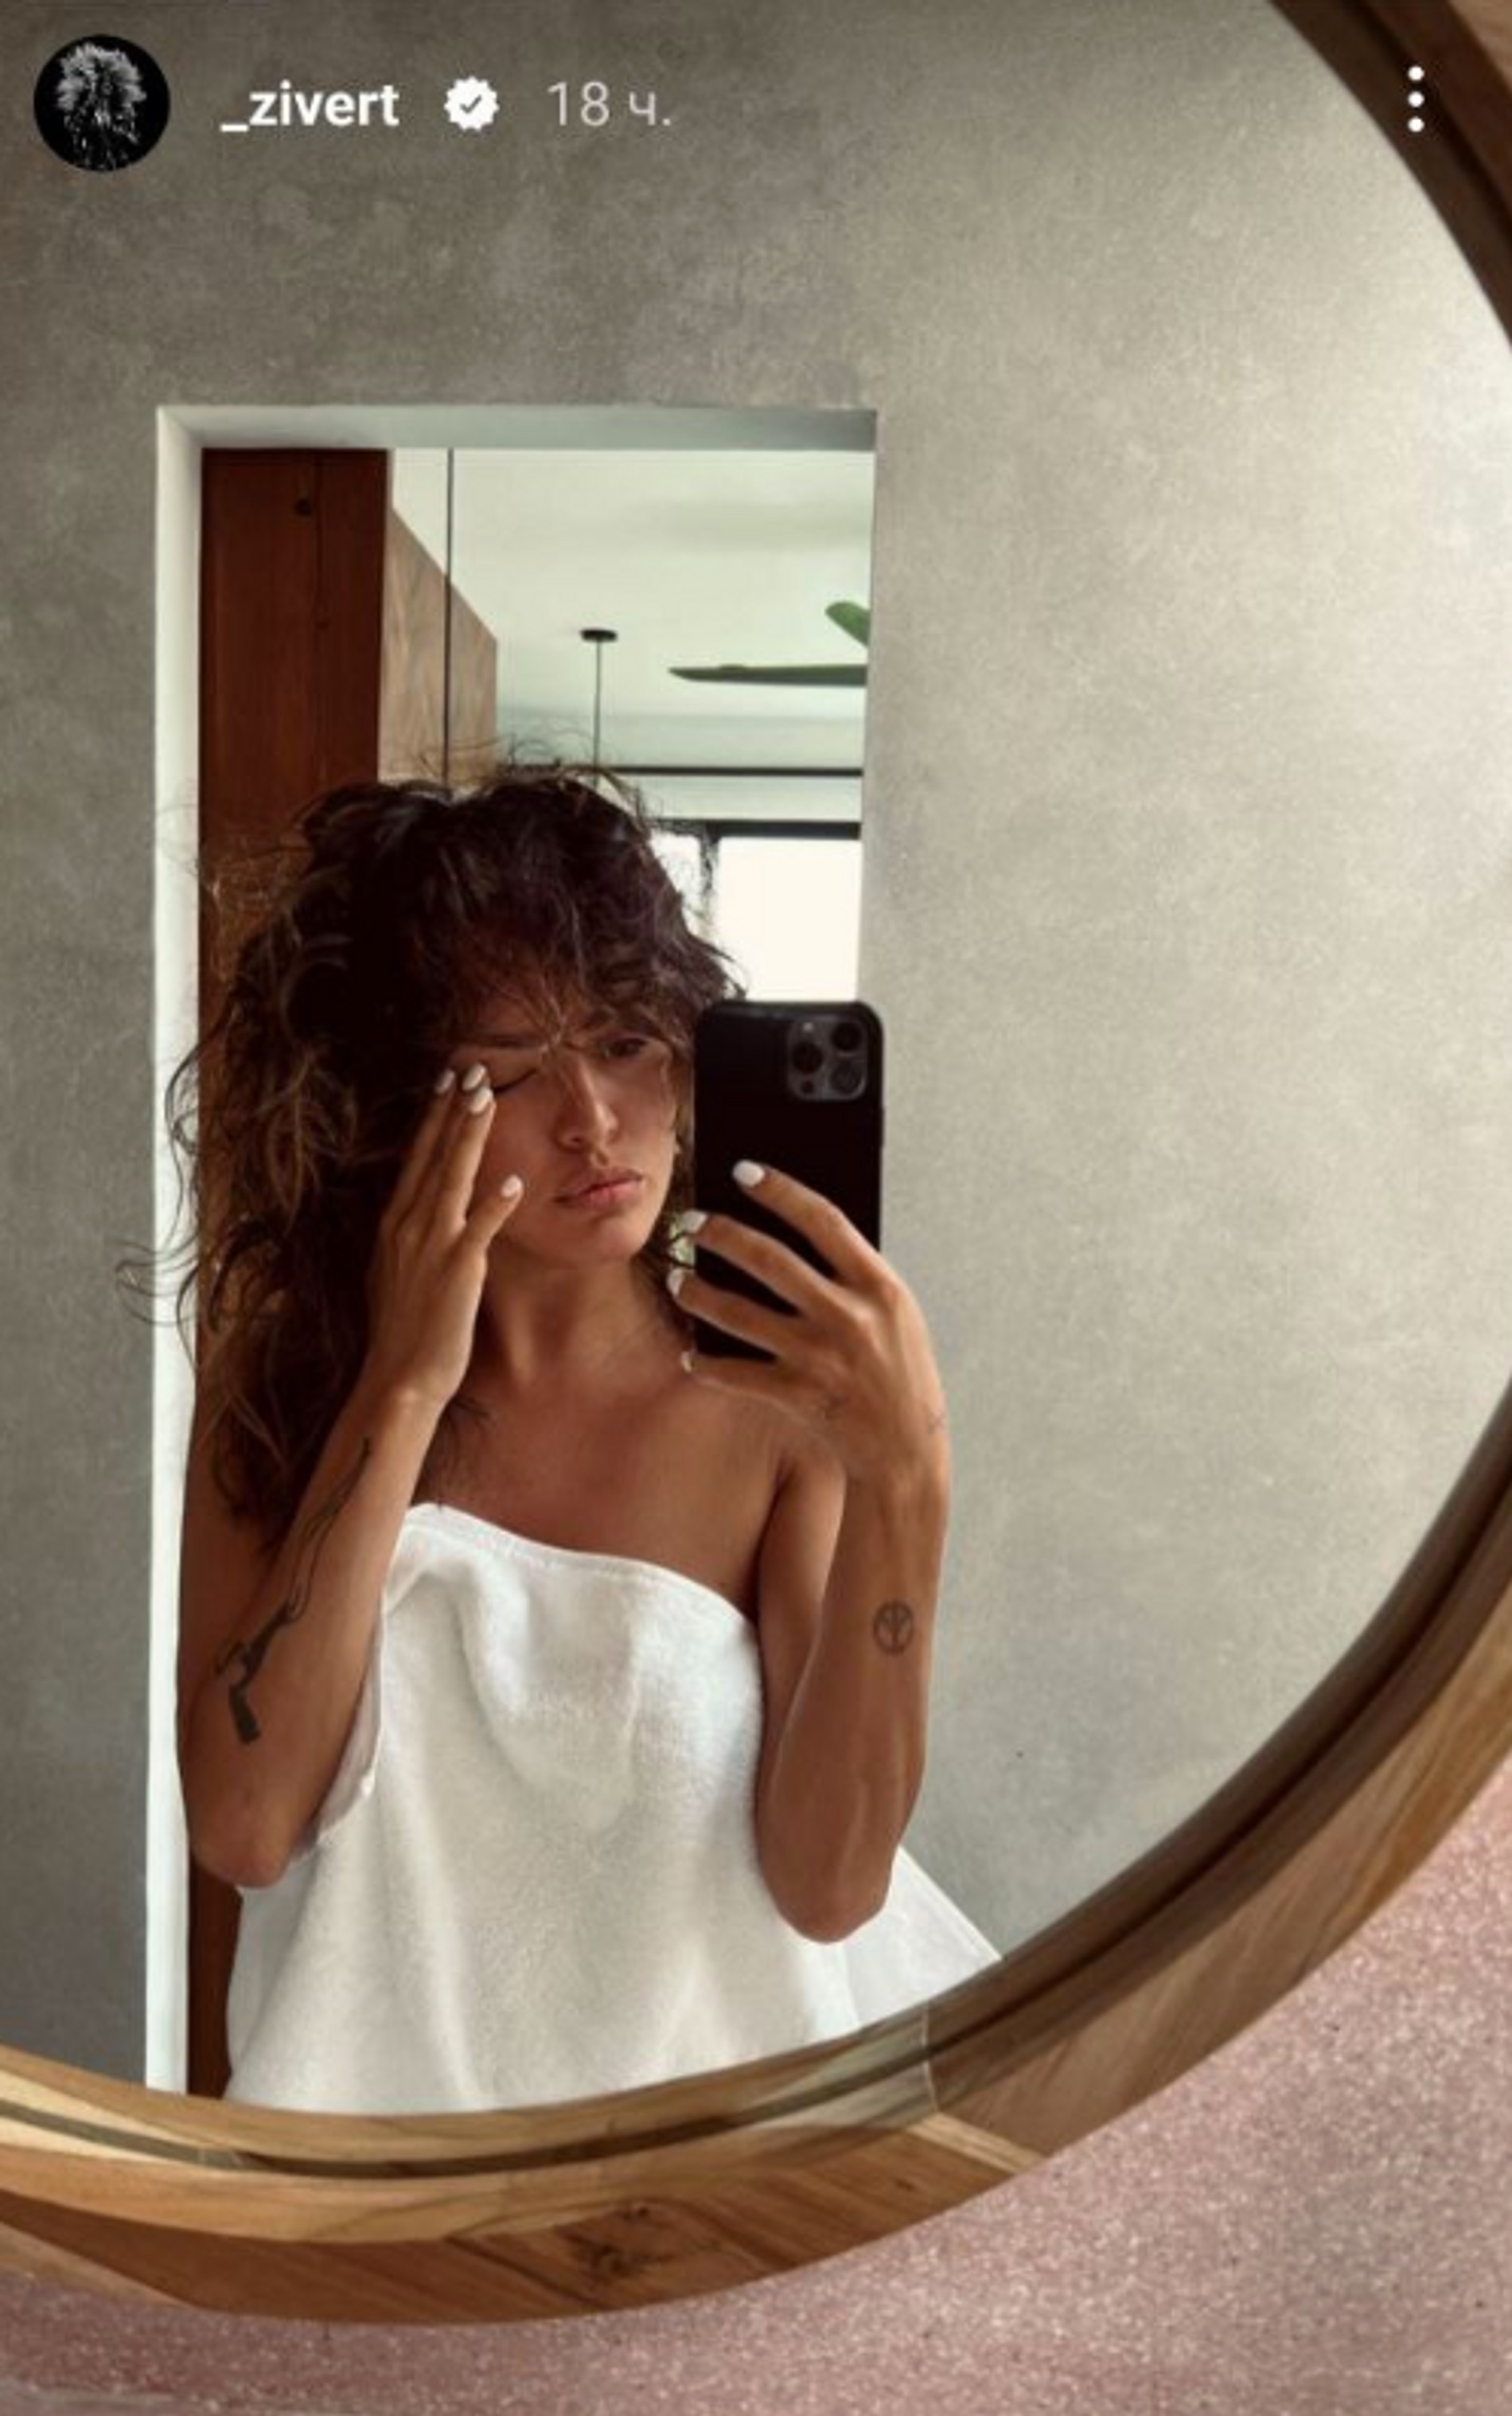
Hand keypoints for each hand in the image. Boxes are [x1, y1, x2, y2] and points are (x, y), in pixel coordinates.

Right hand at [360, 1065, 524, 1411]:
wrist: (399, 1377)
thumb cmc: (402, 1330)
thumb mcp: (398, 1271)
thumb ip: (411, 1236)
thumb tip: (421, 1211)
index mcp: (394, 1223)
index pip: (417, 1158)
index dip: (434, 1118)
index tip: (447, 1082)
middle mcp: (408, 1225)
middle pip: (434, 1156)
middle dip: (453, 1111)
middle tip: (471, 1069)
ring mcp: (430, 1245)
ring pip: (453, 1178)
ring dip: (469, 1137)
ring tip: (485, 1099)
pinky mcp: (455, 1269)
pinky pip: (478, 1229)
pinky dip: (493, 1204)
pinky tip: (511, 1180)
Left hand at [674, 1163, 949, 1489]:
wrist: (907, 1450)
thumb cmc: (898, 1372)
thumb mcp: (894, 1313)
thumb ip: (854, 1276)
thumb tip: (794, 1231)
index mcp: (880, 1287)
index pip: (824, 1220)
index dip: (781, 1190)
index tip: (743, 1171)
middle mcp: (850, 1317)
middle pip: (769, 1258)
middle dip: (720, 1233)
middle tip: (690, 1223)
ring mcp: (821, 1357)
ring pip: (740, 1313)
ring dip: (698, 1292)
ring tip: (678, 1279)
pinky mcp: (798, 1395)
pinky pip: (736, 1373)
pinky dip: (707, 1363)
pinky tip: (691, 1355)